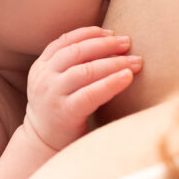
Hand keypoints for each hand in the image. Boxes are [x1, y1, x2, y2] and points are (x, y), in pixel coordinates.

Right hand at [25, 26, 141, 149]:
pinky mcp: (65, 112)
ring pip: (86, 70)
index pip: (65, 41)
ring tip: (136, 62)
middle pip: (77, 52)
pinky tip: (127, 78)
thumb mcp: (58, 83)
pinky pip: (91, 93)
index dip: (89, 34)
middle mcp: (44, 78)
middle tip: (128, 43)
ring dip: (114, 63)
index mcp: (41, 66)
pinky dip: (111, 83)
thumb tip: (111, 43)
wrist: (43, 146)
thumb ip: (72, 65)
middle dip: (105, 45)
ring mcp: (53, 95)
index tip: (112, 32)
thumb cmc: (60, 110)